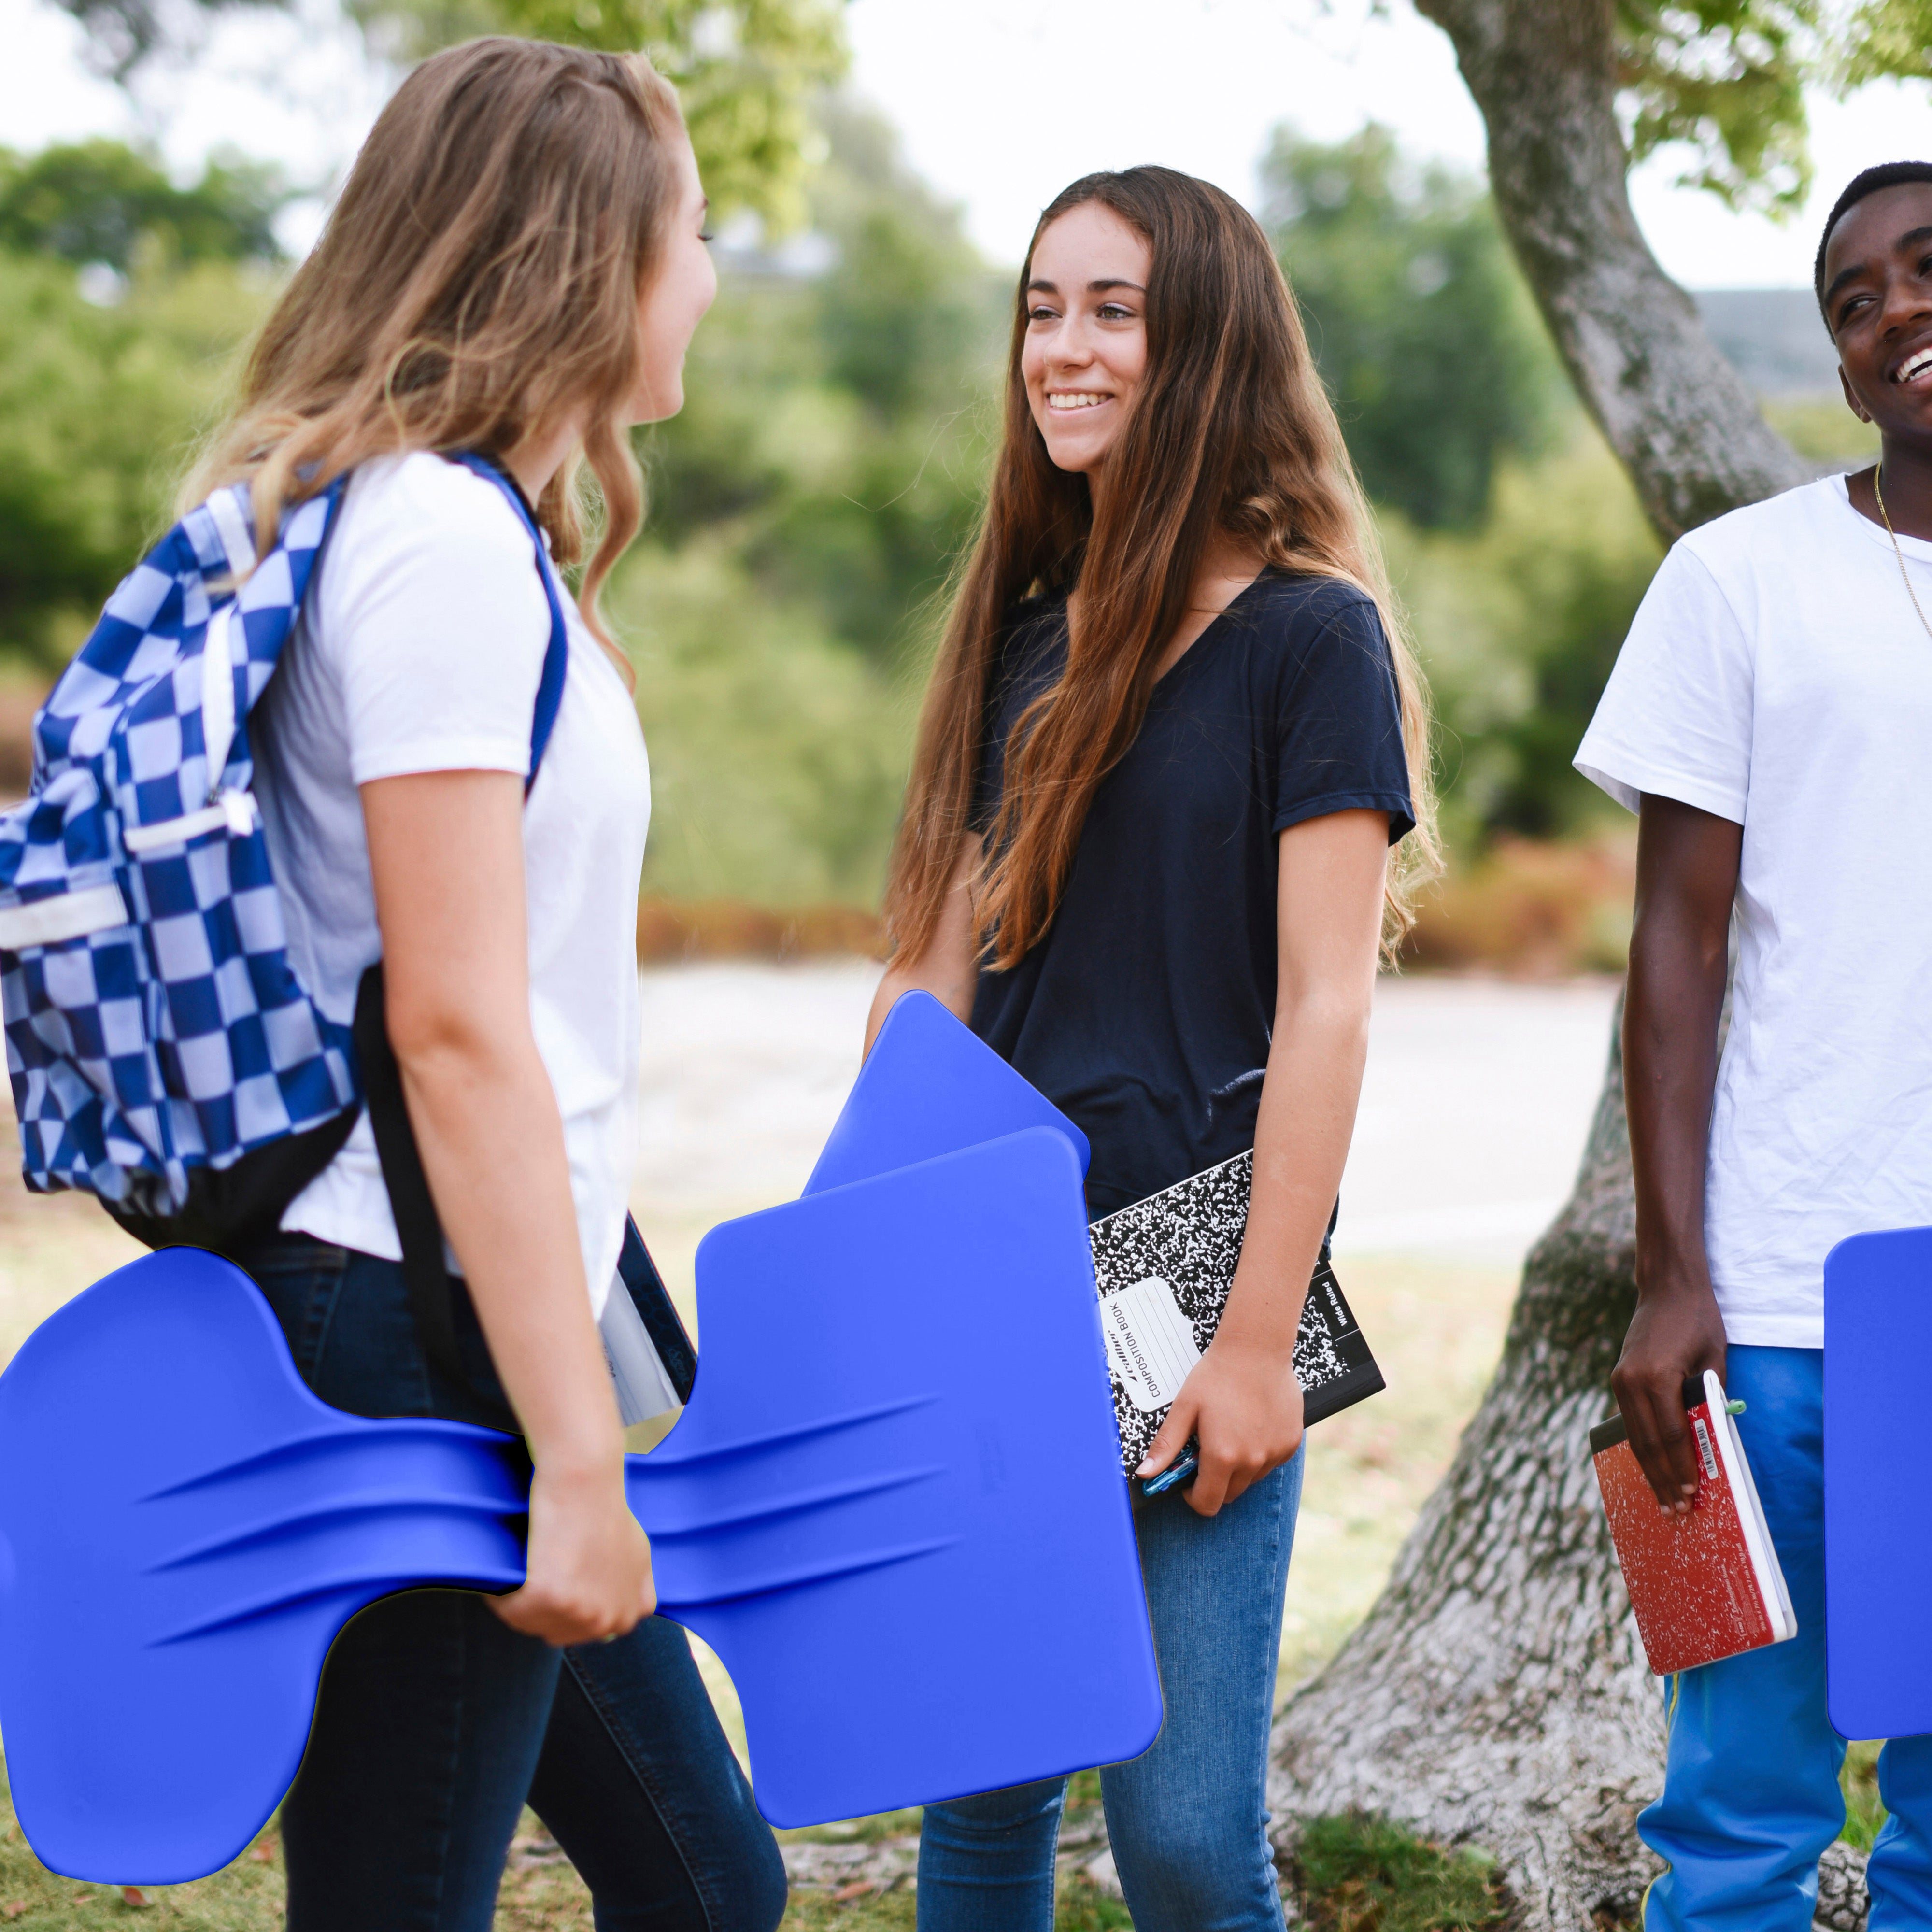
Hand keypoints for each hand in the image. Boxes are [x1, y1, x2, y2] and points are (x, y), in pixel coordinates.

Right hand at [489, 1460, 655, 1643]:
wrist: (586, 1486)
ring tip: (531, 1564)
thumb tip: (619, 1621)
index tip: (562, 1580)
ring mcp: (578, 1614)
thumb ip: (631, 1592)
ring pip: (532, 1625)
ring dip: (522, 1602)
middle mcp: (607, 1622)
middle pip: (557, 1633)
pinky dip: (503, 1594)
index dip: (569, 1606)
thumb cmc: (607, 1512)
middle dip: (545, 1609)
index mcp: (628, 1616)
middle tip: (542, 1569)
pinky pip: (510, 1610)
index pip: (587, 1632)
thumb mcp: (637, 1557)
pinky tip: (513, 1567)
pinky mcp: (547, 1600)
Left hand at [1136, 1338, 1304, 1517]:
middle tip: (1207, 1449)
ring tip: (1230, 1432)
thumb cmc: (1216, 1375)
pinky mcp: (1291, 1443)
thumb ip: (1166, 1445)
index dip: (1193, 1497)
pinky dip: (1259, 1453)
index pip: (1207, 1503)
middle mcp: (1252, 1461)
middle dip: (1215, 1481)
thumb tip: (1145, 1474)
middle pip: (1230, 1495)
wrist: (1257, 1349)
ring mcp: (1275, 1453)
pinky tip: (1252, 1426)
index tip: (1189, 1480)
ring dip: (1238, 1467)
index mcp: (1222, 1456)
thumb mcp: (1184, 1408)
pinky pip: (1271, 1462)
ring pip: (1251, 1479)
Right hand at [1610, 1280, 1726, 1516]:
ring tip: (1662, 1501)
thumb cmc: (1699, 1320)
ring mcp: (1620, 1380)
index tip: (1691, 1495)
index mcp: (1657, 1376)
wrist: (1667, 1288)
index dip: (1682, 1467)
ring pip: (1635, 1436)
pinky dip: (1642, 1448)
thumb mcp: (1714, 1360)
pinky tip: (1651, 1468)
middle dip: (1663, 1480)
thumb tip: (1711, 1441)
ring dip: (1649, 1471)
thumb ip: (1708, 1399)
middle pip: (1648, 1442)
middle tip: (1676, 1513)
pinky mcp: (1619, 1379)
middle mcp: (1631, 1382)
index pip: (1672, 1434)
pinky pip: (1630, 1422)